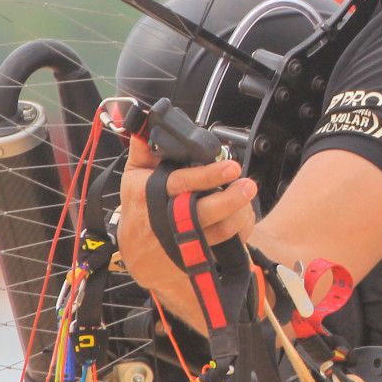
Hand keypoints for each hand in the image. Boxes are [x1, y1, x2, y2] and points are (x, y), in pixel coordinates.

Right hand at [116, 133, 257, 264]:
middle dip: (232, 199)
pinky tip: (242, 217)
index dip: (208, 175)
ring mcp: (183, 243)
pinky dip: (240, 230)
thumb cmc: (137, 211)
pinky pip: (226, 245)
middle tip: (248, 185)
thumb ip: (143, 149)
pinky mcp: (196, 259)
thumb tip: (149, 122)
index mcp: (151, 195)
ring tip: (247, 198)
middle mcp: (167, 221)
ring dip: (240, 213)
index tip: (230, 166)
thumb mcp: (133, 178)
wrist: (137, 257)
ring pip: (221, 230)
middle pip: (205, 212)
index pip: (182, 183)